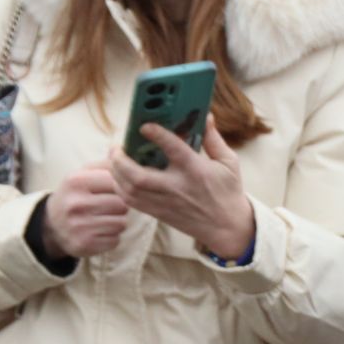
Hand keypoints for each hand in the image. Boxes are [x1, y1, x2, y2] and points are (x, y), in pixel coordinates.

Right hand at [43, 162, 128, 259]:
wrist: (51, 226)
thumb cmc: (75, 196)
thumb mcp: (82, 176)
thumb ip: (106, 164)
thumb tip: (124, 150)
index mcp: (76, 181)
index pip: (117, 182)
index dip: (120, 187)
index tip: (113, 190)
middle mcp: (76, 203)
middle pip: (122, 204)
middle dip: (120, 206)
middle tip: (108, 207)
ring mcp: (79, 226)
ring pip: (122, 223)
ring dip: (118, 222)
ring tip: (103, 219)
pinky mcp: (85, 245)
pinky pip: (116, 240)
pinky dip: (112, 237)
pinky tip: (99, 232)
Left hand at [108, 118, 253, 257]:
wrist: (227, 227)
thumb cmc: (228, 192)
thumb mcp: (228, 162)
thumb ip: (213, 138)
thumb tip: (205, 116)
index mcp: (196, 171)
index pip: (173, 149)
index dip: (157, 135)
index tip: (144, 125)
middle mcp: (177, 187)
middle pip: (138, 176)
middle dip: (120, 160)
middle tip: (116, 147)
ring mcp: (165, 202)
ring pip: (129, 189)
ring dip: (116, 173)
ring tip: (114, 159)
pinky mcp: (158, 213)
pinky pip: (130, 201)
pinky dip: (120, 187)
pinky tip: (120, 176)